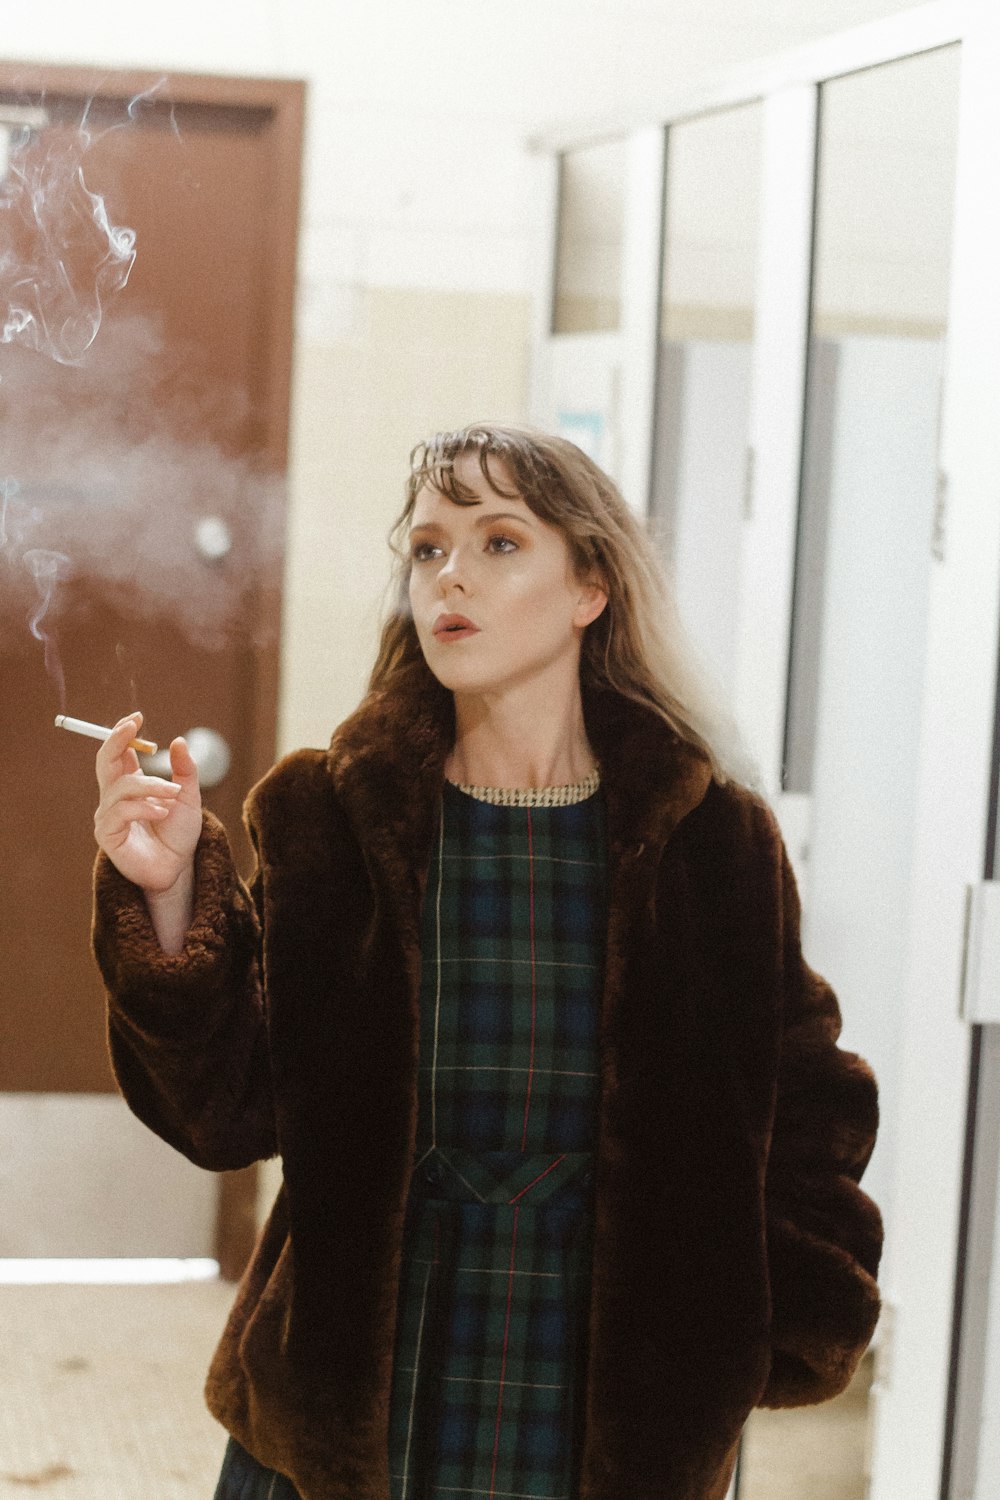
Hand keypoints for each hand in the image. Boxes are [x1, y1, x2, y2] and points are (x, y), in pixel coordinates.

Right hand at [94, 713, 202, 893]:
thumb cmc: (179, 834)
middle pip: (105, 760)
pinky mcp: (107, 835)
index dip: (123, 733)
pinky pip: (120, 812)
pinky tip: (162, 814)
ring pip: (121, 787)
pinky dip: (144, 808)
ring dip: (151, 786)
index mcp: (131, 784)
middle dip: (116, 740)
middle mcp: (115, 797)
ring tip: (172, 795)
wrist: (179, 867)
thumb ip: (184, 770)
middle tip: (134, 726)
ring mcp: (108, 815)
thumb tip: (178, 741)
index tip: (137, 717)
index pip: (119, 752)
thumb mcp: (188, 797)